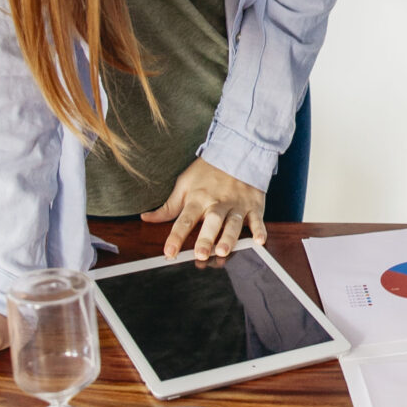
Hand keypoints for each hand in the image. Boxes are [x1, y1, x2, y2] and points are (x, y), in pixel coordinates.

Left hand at [142, 158, 267, 262]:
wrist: (237, 151)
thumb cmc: (208, 172)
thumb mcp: (184, 184)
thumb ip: (168, 206)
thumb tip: (146, 218)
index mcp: (198, 198)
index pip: (185, 219)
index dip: (176, 236)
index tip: (169, 252)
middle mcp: (218, 203)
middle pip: (211, 222)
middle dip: (206, 238)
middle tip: (200, 254)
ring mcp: (237, 205)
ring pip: (233, 223)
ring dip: (229, 237)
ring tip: (223, 251)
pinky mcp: (254, 206)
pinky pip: (257, 219)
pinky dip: (260, 230)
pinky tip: (259, 241)